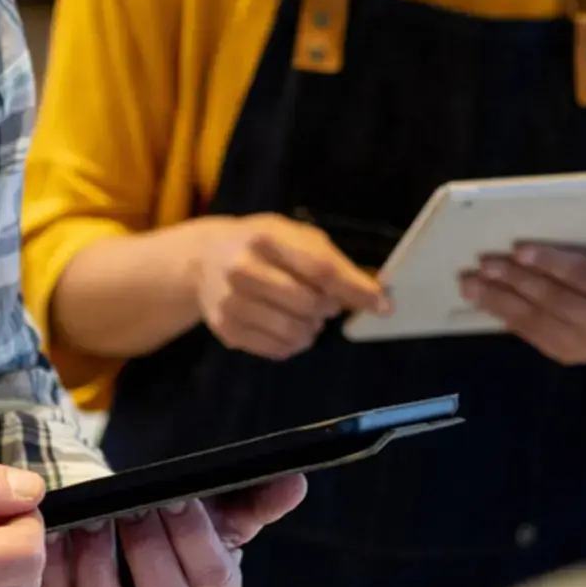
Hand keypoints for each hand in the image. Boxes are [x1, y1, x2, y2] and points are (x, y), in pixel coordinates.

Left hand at [39, 475, 307, 586]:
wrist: (121, 553)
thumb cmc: (176, 529)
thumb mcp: (214, 513)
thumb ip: (254, 499)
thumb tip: (294, 479)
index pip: (213, 577)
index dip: (192, 537)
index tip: (172, 497)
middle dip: (144, 551)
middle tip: (126, 507)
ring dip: (95, 566)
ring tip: (87, 521)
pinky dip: (56, 581)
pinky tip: (54, 542)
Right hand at [184, 215, 390, 360]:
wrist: (202, 259)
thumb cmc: (262, 245)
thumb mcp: (294, 236)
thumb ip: (331, 262)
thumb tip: (374, 295)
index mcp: (266, 237)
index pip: (320, 268)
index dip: (355, 289)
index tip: (383, 306)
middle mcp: (242, 268)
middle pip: (308, 304)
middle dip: (328, 309)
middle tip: (325, 304)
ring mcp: (230, 302)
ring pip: (294, 332)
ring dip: (312, 330)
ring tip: (306, 316)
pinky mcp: (225, 329)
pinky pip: (277, 350)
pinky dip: (293, 344)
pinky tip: (287, 327)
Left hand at [460, 238, 585, 366]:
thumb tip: (564, 203)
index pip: (581, 274)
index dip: (548, 261)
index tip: (518, 248)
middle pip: (551, 298)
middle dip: (514, 278)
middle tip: (482, 261)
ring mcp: (585, 345)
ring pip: (533, 319)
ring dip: (497, 300)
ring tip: (468, 282)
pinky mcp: (565, 354)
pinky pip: (528, 333)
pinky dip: (502, 314)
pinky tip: (481, 298)